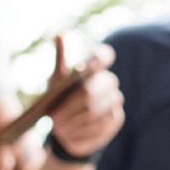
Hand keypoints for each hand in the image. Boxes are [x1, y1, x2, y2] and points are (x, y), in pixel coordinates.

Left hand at [46, 35, 124, 158]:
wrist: (68, 129)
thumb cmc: (61, 101)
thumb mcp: (56, 82)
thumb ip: (60, 60)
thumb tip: (60, 34)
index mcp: (97, 67)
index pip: (103, 56)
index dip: (97, 59)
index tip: (87, 66)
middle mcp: (110, 81)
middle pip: (89, 92)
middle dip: (69, 107)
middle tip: (53, 119)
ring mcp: (115, 101)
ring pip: (93, 112)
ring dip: (72, 122)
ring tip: (58, 128)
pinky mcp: (116, 119)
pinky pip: (98, 127)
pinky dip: (79, 133)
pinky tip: (69, 135)